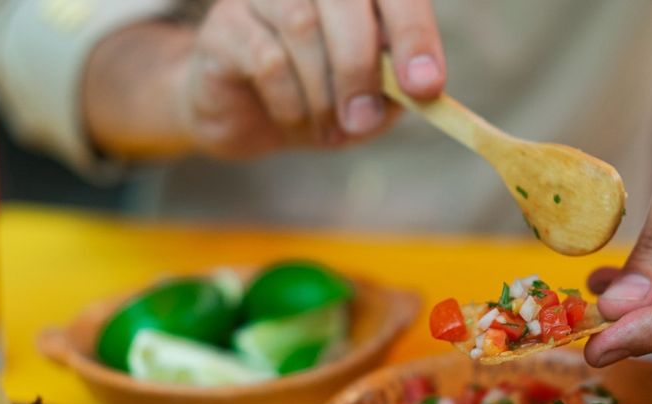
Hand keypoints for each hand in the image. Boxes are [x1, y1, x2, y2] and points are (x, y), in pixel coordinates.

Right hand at [181, 0, 444, 156]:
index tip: (426, 87)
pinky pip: (267, 59)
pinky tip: (295, 121)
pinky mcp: (225, 24)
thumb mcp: (372, 103)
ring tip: (330, 132)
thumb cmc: (321, 99)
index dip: (414, 34)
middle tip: (364, 121)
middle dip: (361, 68)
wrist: (248, 119)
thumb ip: (400, 90)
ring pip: (302, 27)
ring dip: (322, 94)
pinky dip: (291, 104)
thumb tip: (421, 88)